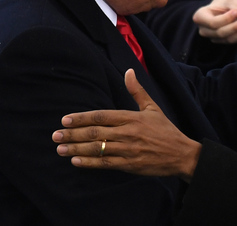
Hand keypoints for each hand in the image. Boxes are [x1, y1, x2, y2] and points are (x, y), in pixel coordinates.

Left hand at [53, 69, 201, 182]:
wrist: (181, 154)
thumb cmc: (166, 130)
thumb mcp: (152, 107)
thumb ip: (137, 90)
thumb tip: (129, 70)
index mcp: (131, 117)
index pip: (101, 116)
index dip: (81, 118)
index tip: (65, 120)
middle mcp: (127, 133)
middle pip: (95, 133)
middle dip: (72, 134)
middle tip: (55, 135)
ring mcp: (128, 150)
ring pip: (97, 149)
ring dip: (76, 149)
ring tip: (60, 149)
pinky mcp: (129, 165)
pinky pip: (105, 164)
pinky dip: (90, 163)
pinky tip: (76, 162)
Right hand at [192, 0, 236, 43]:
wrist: (222, 9)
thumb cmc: (223, 2)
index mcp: (199, 17)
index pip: (213, 22)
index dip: (226, 18)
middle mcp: (204, 30)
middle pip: (220, 32)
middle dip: (235, 27)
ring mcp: (213, 38)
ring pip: (228, 39)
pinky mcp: (223, 42)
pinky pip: (234, 41)